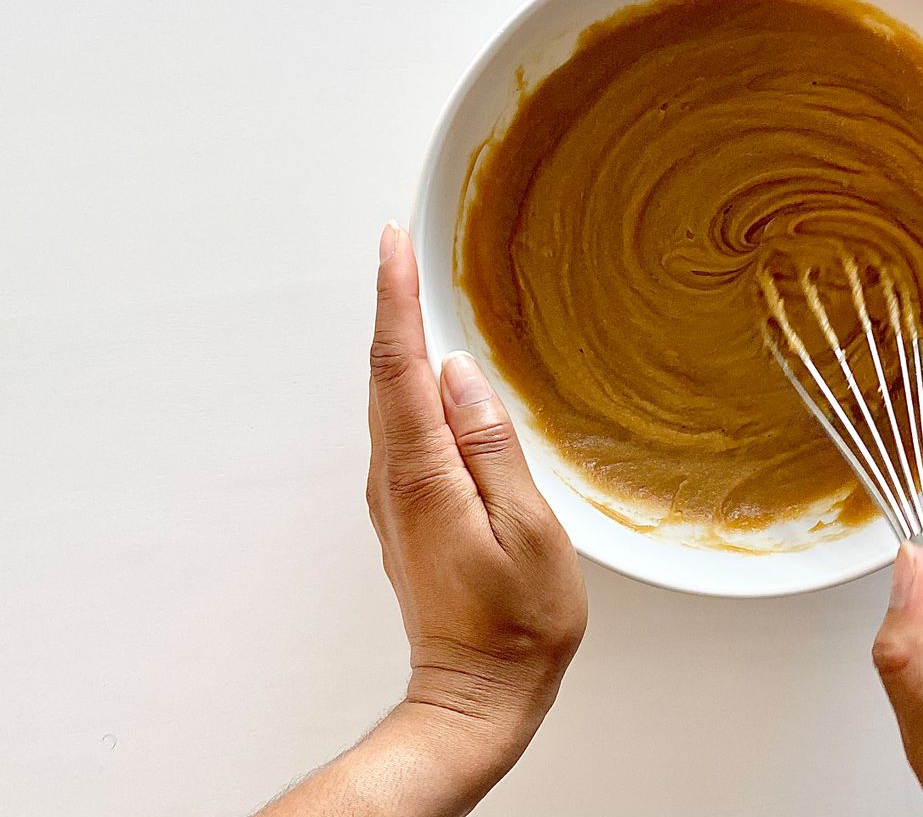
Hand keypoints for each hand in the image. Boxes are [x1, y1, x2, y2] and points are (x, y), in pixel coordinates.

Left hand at [366, 222, 586, 792]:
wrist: (478, 692)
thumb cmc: (516, 621)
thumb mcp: (526, 529)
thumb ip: (491, 446)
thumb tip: (462, 375)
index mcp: (423, 474)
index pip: (400, 366)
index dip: (396, 298)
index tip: (393, 242)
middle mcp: (395, 480)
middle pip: (385, 373)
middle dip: (390, 303)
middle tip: (399, 244)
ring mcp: (395, 497)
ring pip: (390, 400)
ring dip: (399, 341)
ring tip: (413, 289)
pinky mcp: (407, 511)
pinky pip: (402, 428)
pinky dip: (408, 384)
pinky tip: (430, 373)